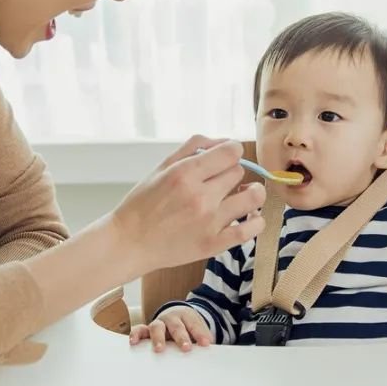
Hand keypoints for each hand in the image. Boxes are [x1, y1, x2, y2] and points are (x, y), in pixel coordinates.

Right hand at [111, 137, 265, 277]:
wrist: (130, 242)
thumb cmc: (144, 204)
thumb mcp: (162, 166)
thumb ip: (194, 147)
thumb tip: (224, 141)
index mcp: (185, 174)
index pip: (232, 151)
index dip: (231, 151)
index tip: (225, 158)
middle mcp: (200, 197)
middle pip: (239, 171)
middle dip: (230, 173)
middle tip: (218, 182)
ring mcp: (209, 222)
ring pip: (253, 197)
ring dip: (251, 193)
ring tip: (241, 195)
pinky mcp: (214, 244)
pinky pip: (252, 229)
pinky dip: (256, 220)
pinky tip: (248, 217)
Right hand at [129, 305, 212, 352]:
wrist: (178, 316)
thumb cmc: (189, 328)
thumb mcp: (198, 330)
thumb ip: (203, 339)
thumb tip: (212, 353)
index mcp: (187, 317)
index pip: (194, 325)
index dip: (200, 334)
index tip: (206, 344)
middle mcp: (171, 318)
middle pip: (176, 326)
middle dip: (181, 337)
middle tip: (186, 348)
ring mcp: (158, 323)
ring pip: (157, 327)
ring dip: (158, 338)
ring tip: (159, 349)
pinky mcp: (146, 330)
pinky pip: (139, 330)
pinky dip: (136, 335)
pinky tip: (134, 342)